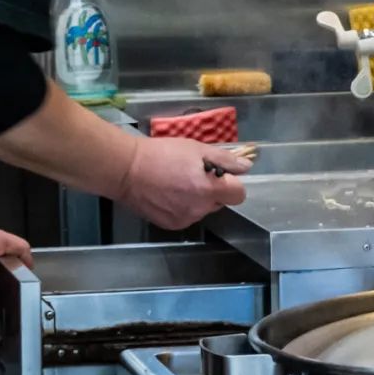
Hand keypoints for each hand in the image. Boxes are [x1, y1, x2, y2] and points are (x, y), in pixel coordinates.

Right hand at [119, 138, 253, 230]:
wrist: (127, 170)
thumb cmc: (162, 154)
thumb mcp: (196, 149)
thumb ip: (225, 159)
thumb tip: (246, 167)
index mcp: (209, 189)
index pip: (239, 195)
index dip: (232, 183)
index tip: (220, 174)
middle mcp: (200, 209)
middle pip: (219, 202)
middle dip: (212, 190)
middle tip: (194, 174)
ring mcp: (185, 219)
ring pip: (202, 209)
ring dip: (197, 199)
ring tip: (177, 182)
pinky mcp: (171, 225)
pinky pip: (186, 215)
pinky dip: (182, 206)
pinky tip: (168, 193)